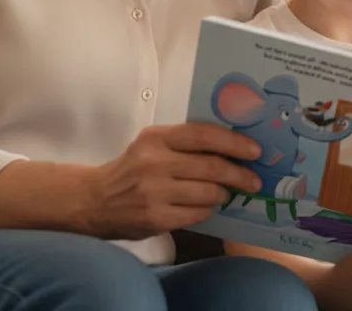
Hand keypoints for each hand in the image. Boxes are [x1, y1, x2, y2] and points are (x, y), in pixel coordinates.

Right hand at [84, 123, 262, 239]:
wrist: (96, 200)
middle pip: (212, 166)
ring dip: (224, 194)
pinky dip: (208, 210)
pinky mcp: (155, 218)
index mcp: (157, 137)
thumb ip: (185, 143)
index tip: (255, 151)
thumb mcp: (153, 145)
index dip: (234, 142)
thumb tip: (233, 146)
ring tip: (226, 193)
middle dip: (240, 174)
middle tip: (254, 180)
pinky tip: (207, 207)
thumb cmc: (133, 168)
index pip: (204, 135)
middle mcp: (155, 162)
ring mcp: (154, 192)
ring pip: (208, 193)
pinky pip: (197, 214)